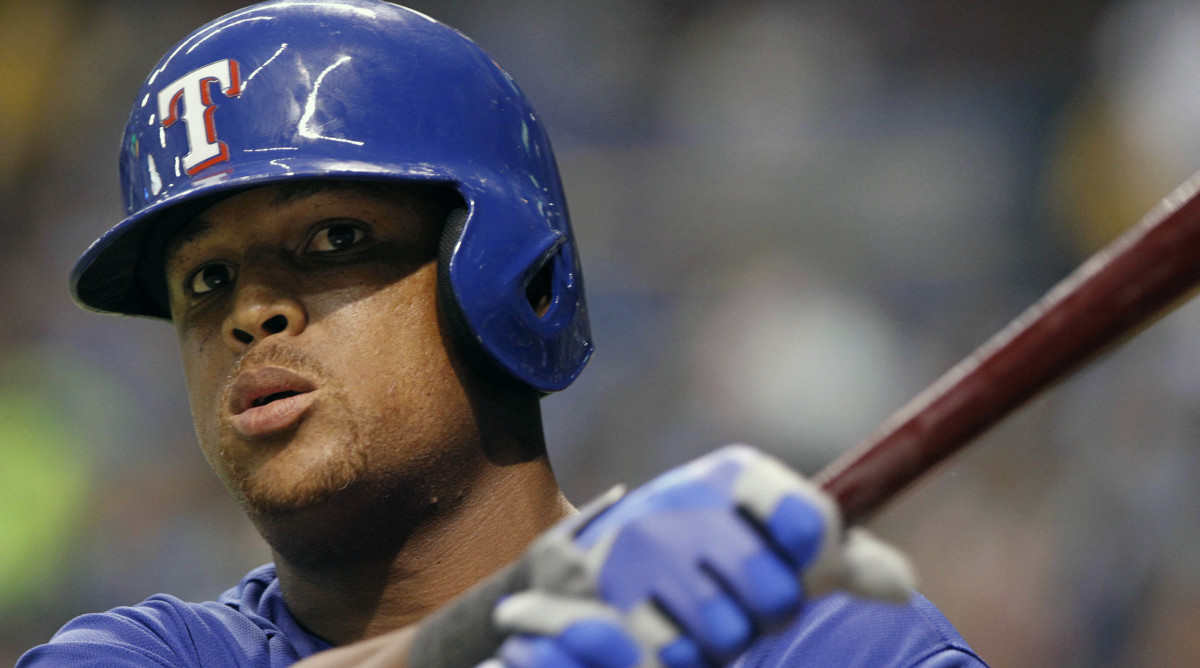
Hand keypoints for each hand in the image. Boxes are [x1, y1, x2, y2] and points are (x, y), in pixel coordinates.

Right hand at [488, 445, 913, 667]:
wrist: (609, 555)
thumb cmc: (716, 545)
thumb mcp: (774, 536)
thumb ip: (841, 559)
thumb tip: (902, 587)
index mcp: (735, 473)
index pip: (808, 522)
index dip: (817, 558)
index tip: (804, 564)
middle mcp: (686, 500)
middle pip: (776, 590)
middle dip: (772, 608)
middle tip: (750, 597)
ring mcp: (644, 548)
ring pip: (728, 631)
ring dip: (727, 637)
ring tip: (708, 613)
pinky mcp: (613, 596)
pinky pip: (679, 654)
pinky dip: (686, 654)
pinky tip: (673, 627)